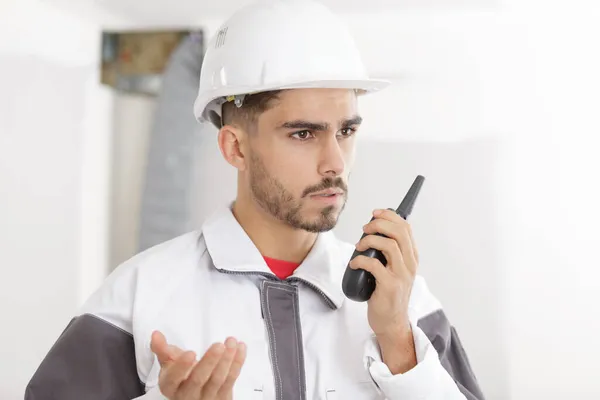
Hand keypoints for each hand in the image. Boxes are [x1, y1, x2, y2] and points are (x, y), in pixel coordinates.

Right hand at [150, 331, 246, 399]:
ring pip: (218, 380)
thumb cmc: (181, 376)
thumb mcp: (169, 364)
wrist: (194, 395)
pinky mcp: (223, 397)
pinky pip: (231, 380)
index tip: (190, 352)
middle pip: (198, 380)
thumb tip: (156, 334)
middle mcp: (188, 395)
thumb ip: (162, 349)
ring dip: (227, 360)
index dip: (181, 367)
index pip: (173, 379)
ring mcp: (207, 398)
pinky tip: (240, 348)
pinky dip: (237, 363)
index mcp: (171, 386)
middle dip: (209, 362)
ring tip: (231, 341)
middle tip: (218, 345)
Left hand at [349, 208, 417, 337]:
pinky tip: (355, 262)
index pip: (405, 227)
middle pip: (399, 232)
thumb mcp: (394, 269)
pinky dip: (360, 260)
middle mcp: (410, 264)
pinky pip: (374, 265)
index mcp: (412, 257)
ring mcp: (401, 275)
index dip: (389, 216)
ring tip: (359, 246)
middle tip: (365, 228)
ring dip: (369, 240)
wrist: (391, 322)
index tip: (375, 213)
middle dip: (379, 224)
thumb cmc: (387, 293)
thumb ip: (389, 252)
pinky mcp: (390, 286)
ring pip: (389, 245)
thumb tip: (373, 230)